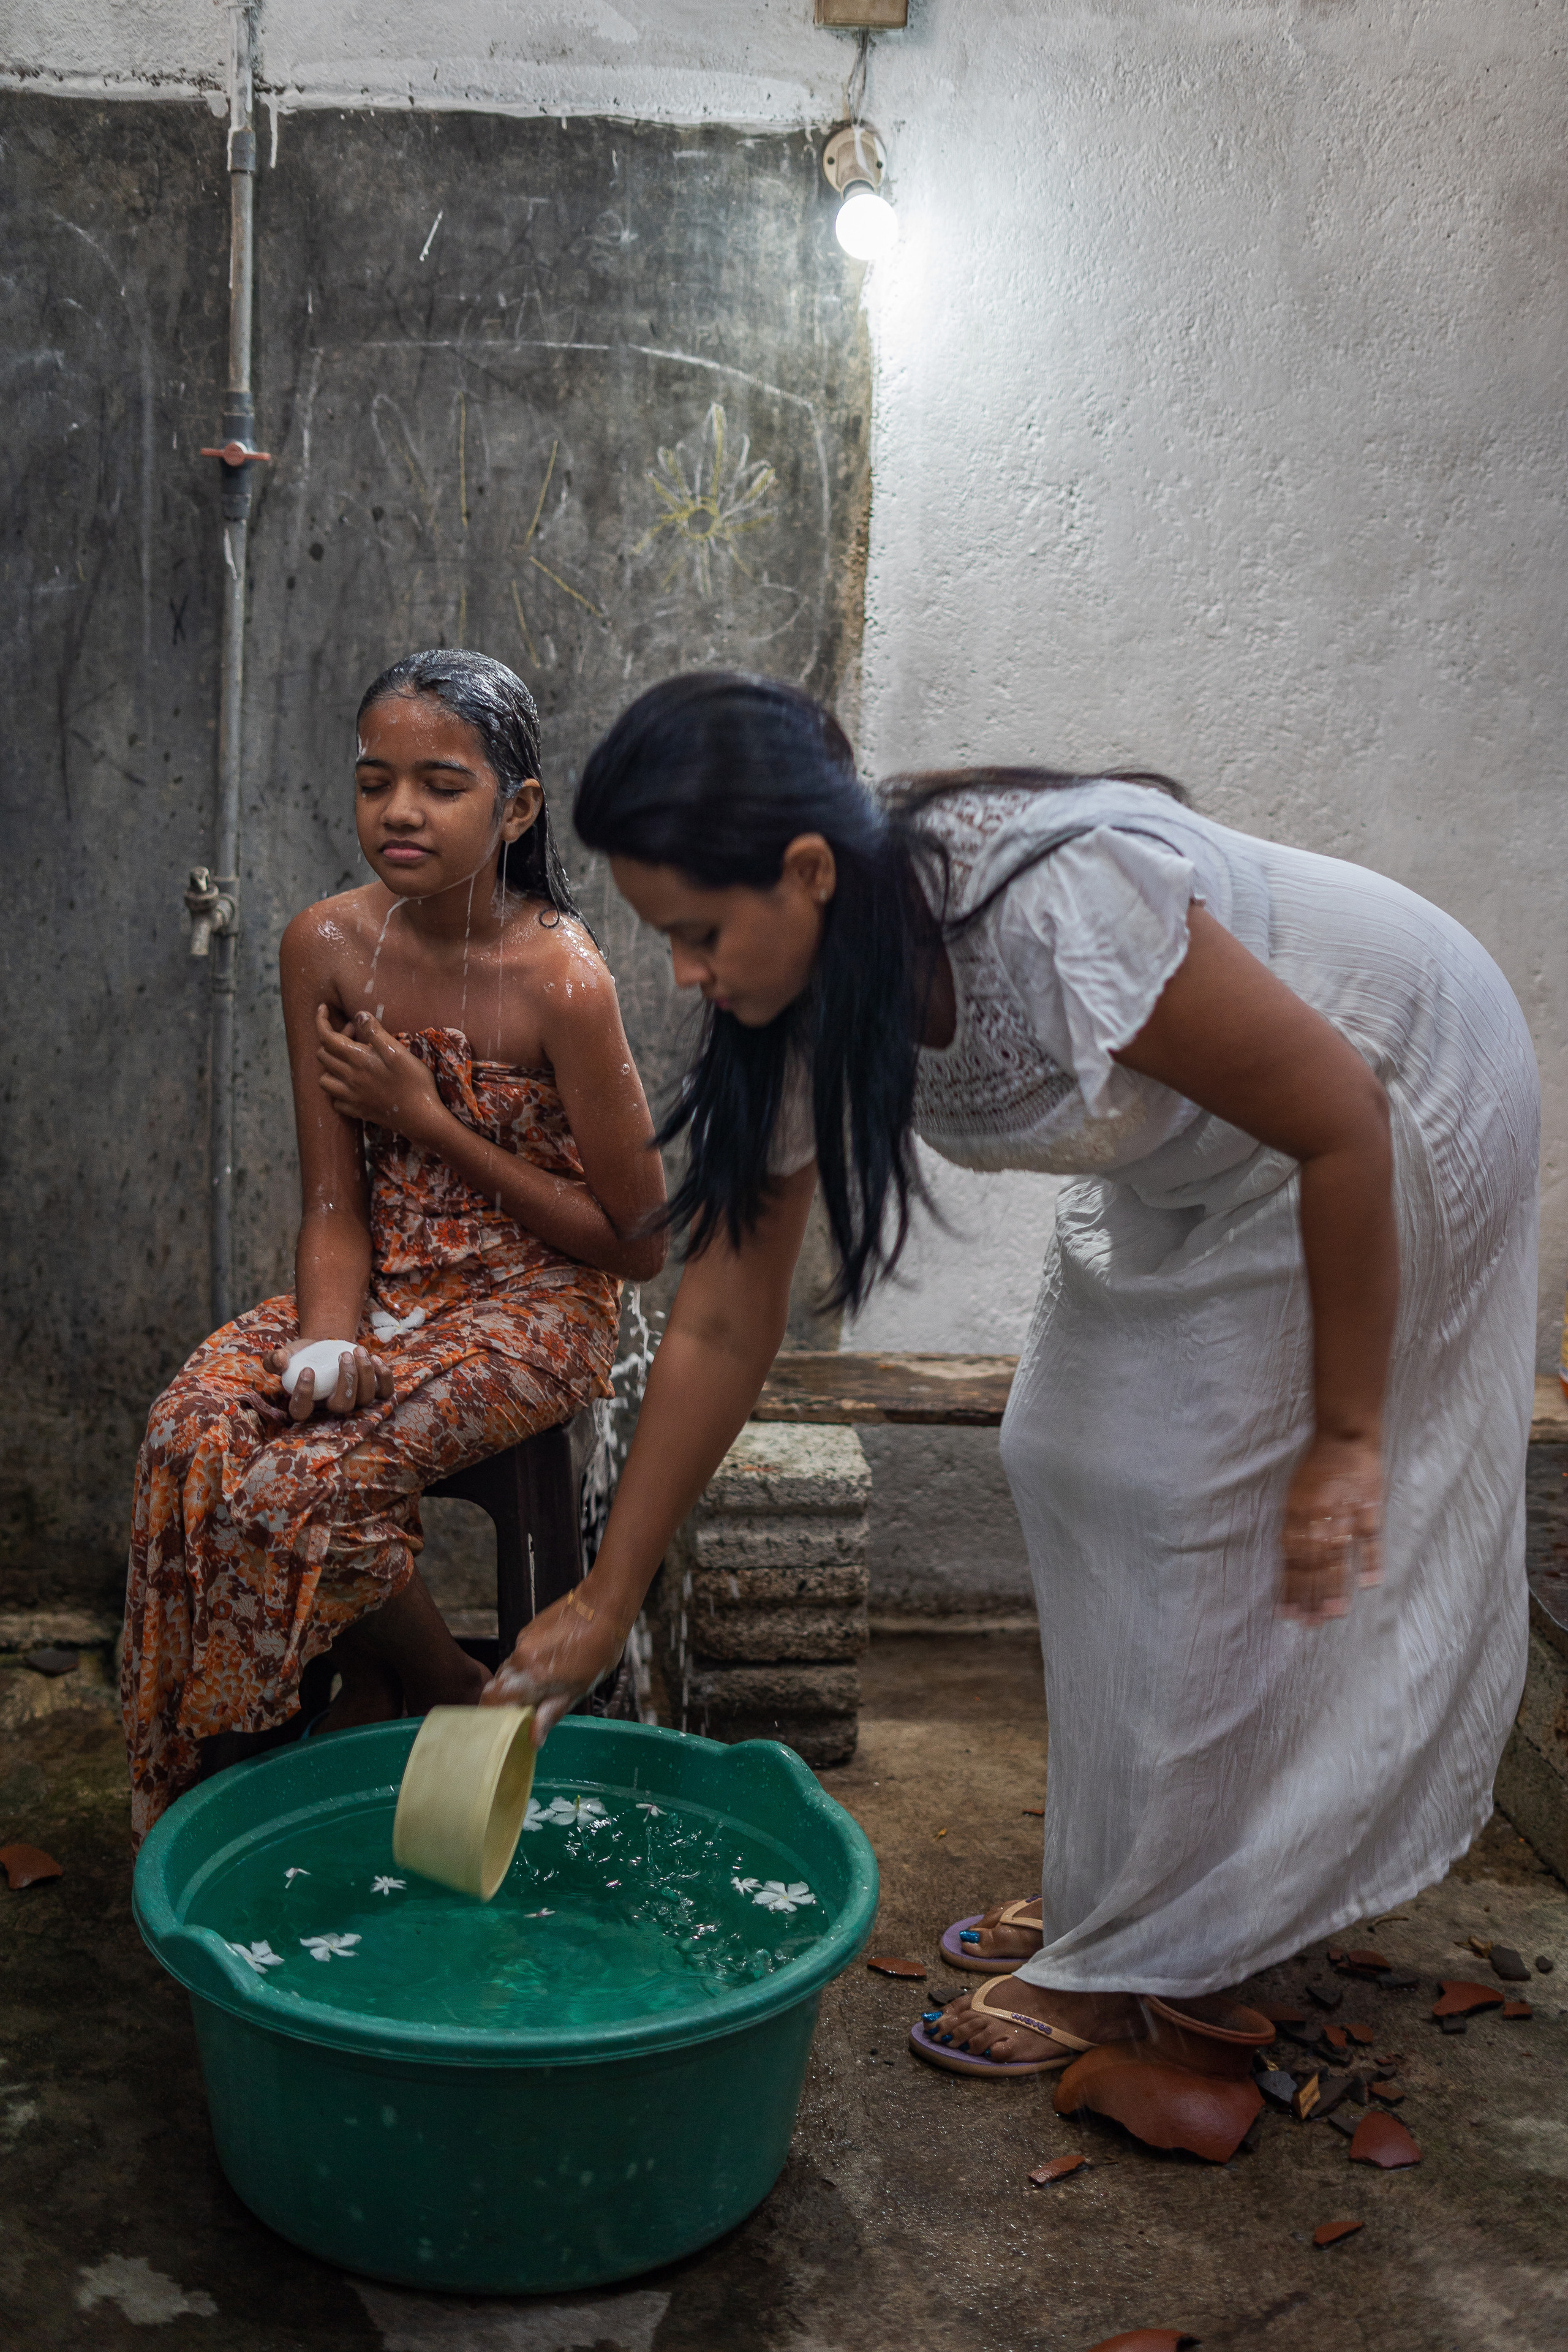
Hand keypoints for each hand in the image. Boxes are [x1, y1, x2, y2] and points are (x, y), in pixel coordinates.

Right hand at [265, 1341, 393, 1422]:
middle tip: (343, 1356)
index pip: (302, 1411)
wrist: (325, 1346)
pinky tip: (375, 1358)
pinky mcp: (374, 1391)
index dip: (304, 1395)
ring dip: (364, 1374)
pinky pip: (385, 1393)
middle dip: (346, 1382)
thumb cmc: (303, 1355)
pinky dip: (384, 1377)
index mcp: (307, 1404)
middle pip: (342, 1407)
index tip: (307, 1370)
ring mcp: (355, 1401)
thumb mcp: (286, 1354)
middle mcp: (332, 1408)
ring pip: (364, 1399)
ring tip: (357, 1350)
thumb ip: (274, 1360)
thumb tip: (281, 1361)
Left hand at [315, 1004, 445, 1141]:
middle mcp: (349, 1079)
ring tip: (347, 1061)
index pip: (327, 1038)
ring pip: (324, 1080)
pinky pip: (336, 1102)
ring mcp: (352, 1097)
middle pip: (323, 1056)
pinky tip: (351, 1086)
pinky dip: (337, 1091)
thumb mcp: (398, 1053)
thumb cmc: (414, 1083)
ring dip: (330, 1066)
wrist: (421, 1118)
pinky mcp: (358, 1111)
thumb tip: (358, 1015)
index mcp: (358, 1061)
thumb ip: (375, 1033)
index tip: (323, 1008)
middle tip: (354, 1034)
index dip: (320, 1021)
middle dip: (332, 1039)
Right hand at [482, 1586, 628, 1742]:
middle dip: (506, 1701)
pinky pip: (519, 1655)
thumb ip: (550, 1714)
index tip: (504, 1725)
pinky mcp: (528, 1630)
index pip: (491, 1701)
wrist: (602, 1607)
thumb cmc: (597, 1651)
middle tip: (525, 1711)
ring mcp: (522, 1641)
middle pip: (497, 1686)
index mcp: (529, 1676)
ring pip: (508, 1670)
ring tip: (542, 1687)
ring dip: (518, 1683)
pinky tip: (549, 1665)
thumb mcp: (577, 1690)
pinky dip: (526, 1666)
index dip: (492, 1715)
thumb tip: (533, 1740)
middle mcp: (519, 1658)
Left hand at [1277, 1431, 1382, 1626]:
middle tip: (1311, 1623)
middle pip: (1313, 1563)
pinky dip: (1370, 1559)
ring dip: (1336, 1586)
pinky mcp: (1370, 1506)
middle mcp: (1317, 1516)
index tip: (1286, 1613)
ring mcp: (1345, 1512)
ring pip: (1338, 1555)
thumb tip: (1288, 1560)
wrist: (1343, 1436)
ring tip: (1335, 1614)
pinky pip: (1370, 1536)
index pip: (1290, 1559)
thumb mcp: (1293, 1495)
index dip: (1289, 1588)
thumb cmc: (1316, 1468)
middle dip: (1311, 1596)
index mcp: (1296, 1514)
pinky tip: (1370, 1583)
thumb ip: (1293, 1527)